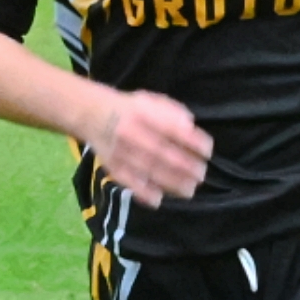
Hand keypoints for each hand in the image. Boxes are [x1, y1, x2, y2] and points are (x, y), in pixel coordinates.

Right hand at [85, 88, 212, 207]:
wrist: (92, 114)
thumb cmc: (131, 109)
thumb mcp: (151, 100)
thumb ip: (171, 111)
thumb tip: (190, 125)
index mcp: (142, 113)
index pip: (171, 127)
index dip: (191, 140)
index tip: (207, 150)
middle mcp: (131, 132)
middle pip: (160, 152)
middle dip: (184, 166)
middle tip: (201, 174)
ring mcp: (120, 151)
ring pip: (147, 169)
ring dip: (170, 182)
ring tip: (189, 190)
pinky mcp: (112, 166)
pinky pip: (127, 181)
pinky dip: (142, 192)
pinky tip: (158, 199)